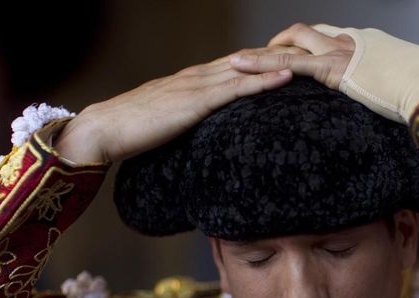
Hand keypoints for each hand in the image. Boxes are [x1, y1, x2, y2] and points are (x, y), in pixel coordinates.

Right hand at [54, 46, 304, 164]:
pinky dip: (264, 81)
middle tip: (312, 47)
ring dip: (281, 61)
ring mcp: (198, 85)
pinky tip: (286, 77)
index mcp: (194, 79)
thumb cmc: (134, 127)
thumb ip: (190, 116)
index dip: (265, 58)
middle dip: (281, 52)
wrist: (106, 128)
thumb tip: (207, 126)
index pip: (237, 63)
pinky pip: (237, 89)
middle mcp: (199, 75)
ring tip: (310, 56)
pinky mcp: (196, 102)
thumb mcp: (170, 118)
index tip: (292, 56)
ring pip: (248, 68)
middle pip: (249, 59)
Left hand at [230, 23, 418, 123]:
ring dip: (261, 52)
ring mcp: (341, 51)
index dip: (305, 44)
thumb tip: (390, 100)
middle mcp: (349, 40)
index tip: (290, 54)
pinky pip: (290, 63)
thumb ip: (388, 86)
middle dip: (278, 44)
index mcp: (366, 43)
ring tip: (235, 61)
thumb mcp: (404, 85)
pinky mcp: (334, 67)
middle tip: (257, 58)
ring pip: (290, 44)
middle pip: (305, 34)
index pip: (327, 36)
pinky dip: (263, 65)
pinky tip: (242, 69)